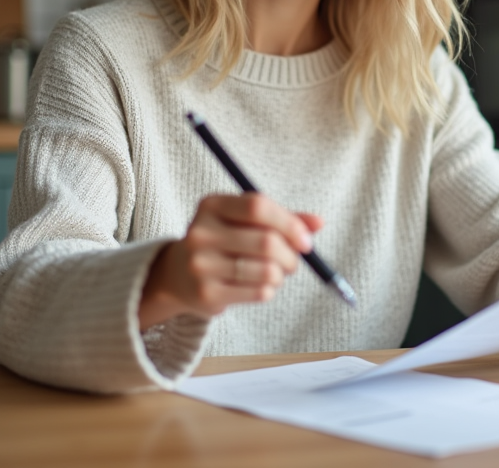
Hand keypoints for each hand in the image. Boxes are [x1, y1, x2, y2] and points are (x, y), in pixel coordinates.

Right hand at [138, 193, 321, 329]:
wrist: (179, 275)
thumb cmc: (224, 242)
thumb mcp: (246, 221)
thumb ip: (282, 218)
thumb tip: (319, 222)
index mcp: (212, 205)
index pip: (258, 206)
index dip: (289, 223)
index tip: (305, 240)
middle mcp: (201, 232)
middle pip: (266, 241)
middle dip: (291, 255)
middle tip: (293, 261)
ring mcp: (201, 264)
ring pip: (266, 270)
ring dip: (281, 275)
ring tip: (276, 274)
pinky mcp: (206, 293)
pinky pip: (258, 292)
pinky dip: (269, 290)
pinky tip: (261, 286)